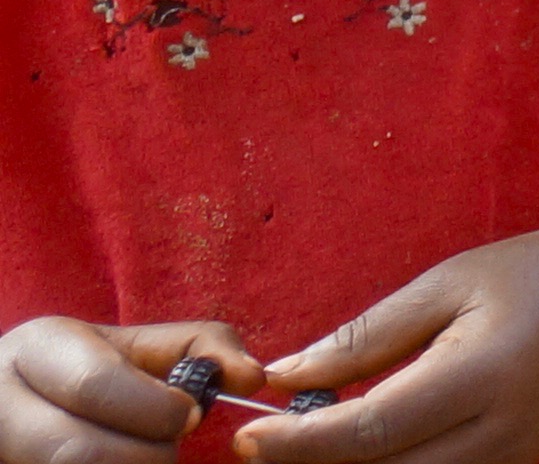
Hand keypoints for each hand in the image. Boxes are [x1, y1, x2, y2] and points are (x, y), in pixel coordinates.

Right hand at [1, 322, 258, 463]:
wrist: (20, 406)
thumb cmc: (91, 374)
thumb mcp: (137, 347)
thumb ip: (201, 348)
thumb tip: (253, 377)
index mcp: (36, 348)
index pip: (96, 385)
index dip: (155, 409)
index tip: (191, 418)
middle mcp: (2, 403)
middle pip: (78, 451)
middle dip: (144, 456)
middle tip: (167, 452)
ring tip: (143, 459)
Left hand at [235, 227, 538, 463]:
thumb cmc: (532, 275)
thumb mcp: (447, 284)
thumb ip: (364, 336)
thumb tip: (285, 378)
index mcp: (484, 376)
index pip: (372, 431)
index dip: (300, 443)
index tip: (247, 435)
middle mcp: (499, 434)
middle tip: (262, 446)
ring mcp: (508, 462)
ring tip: (305, 446)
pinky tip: (355, 450)